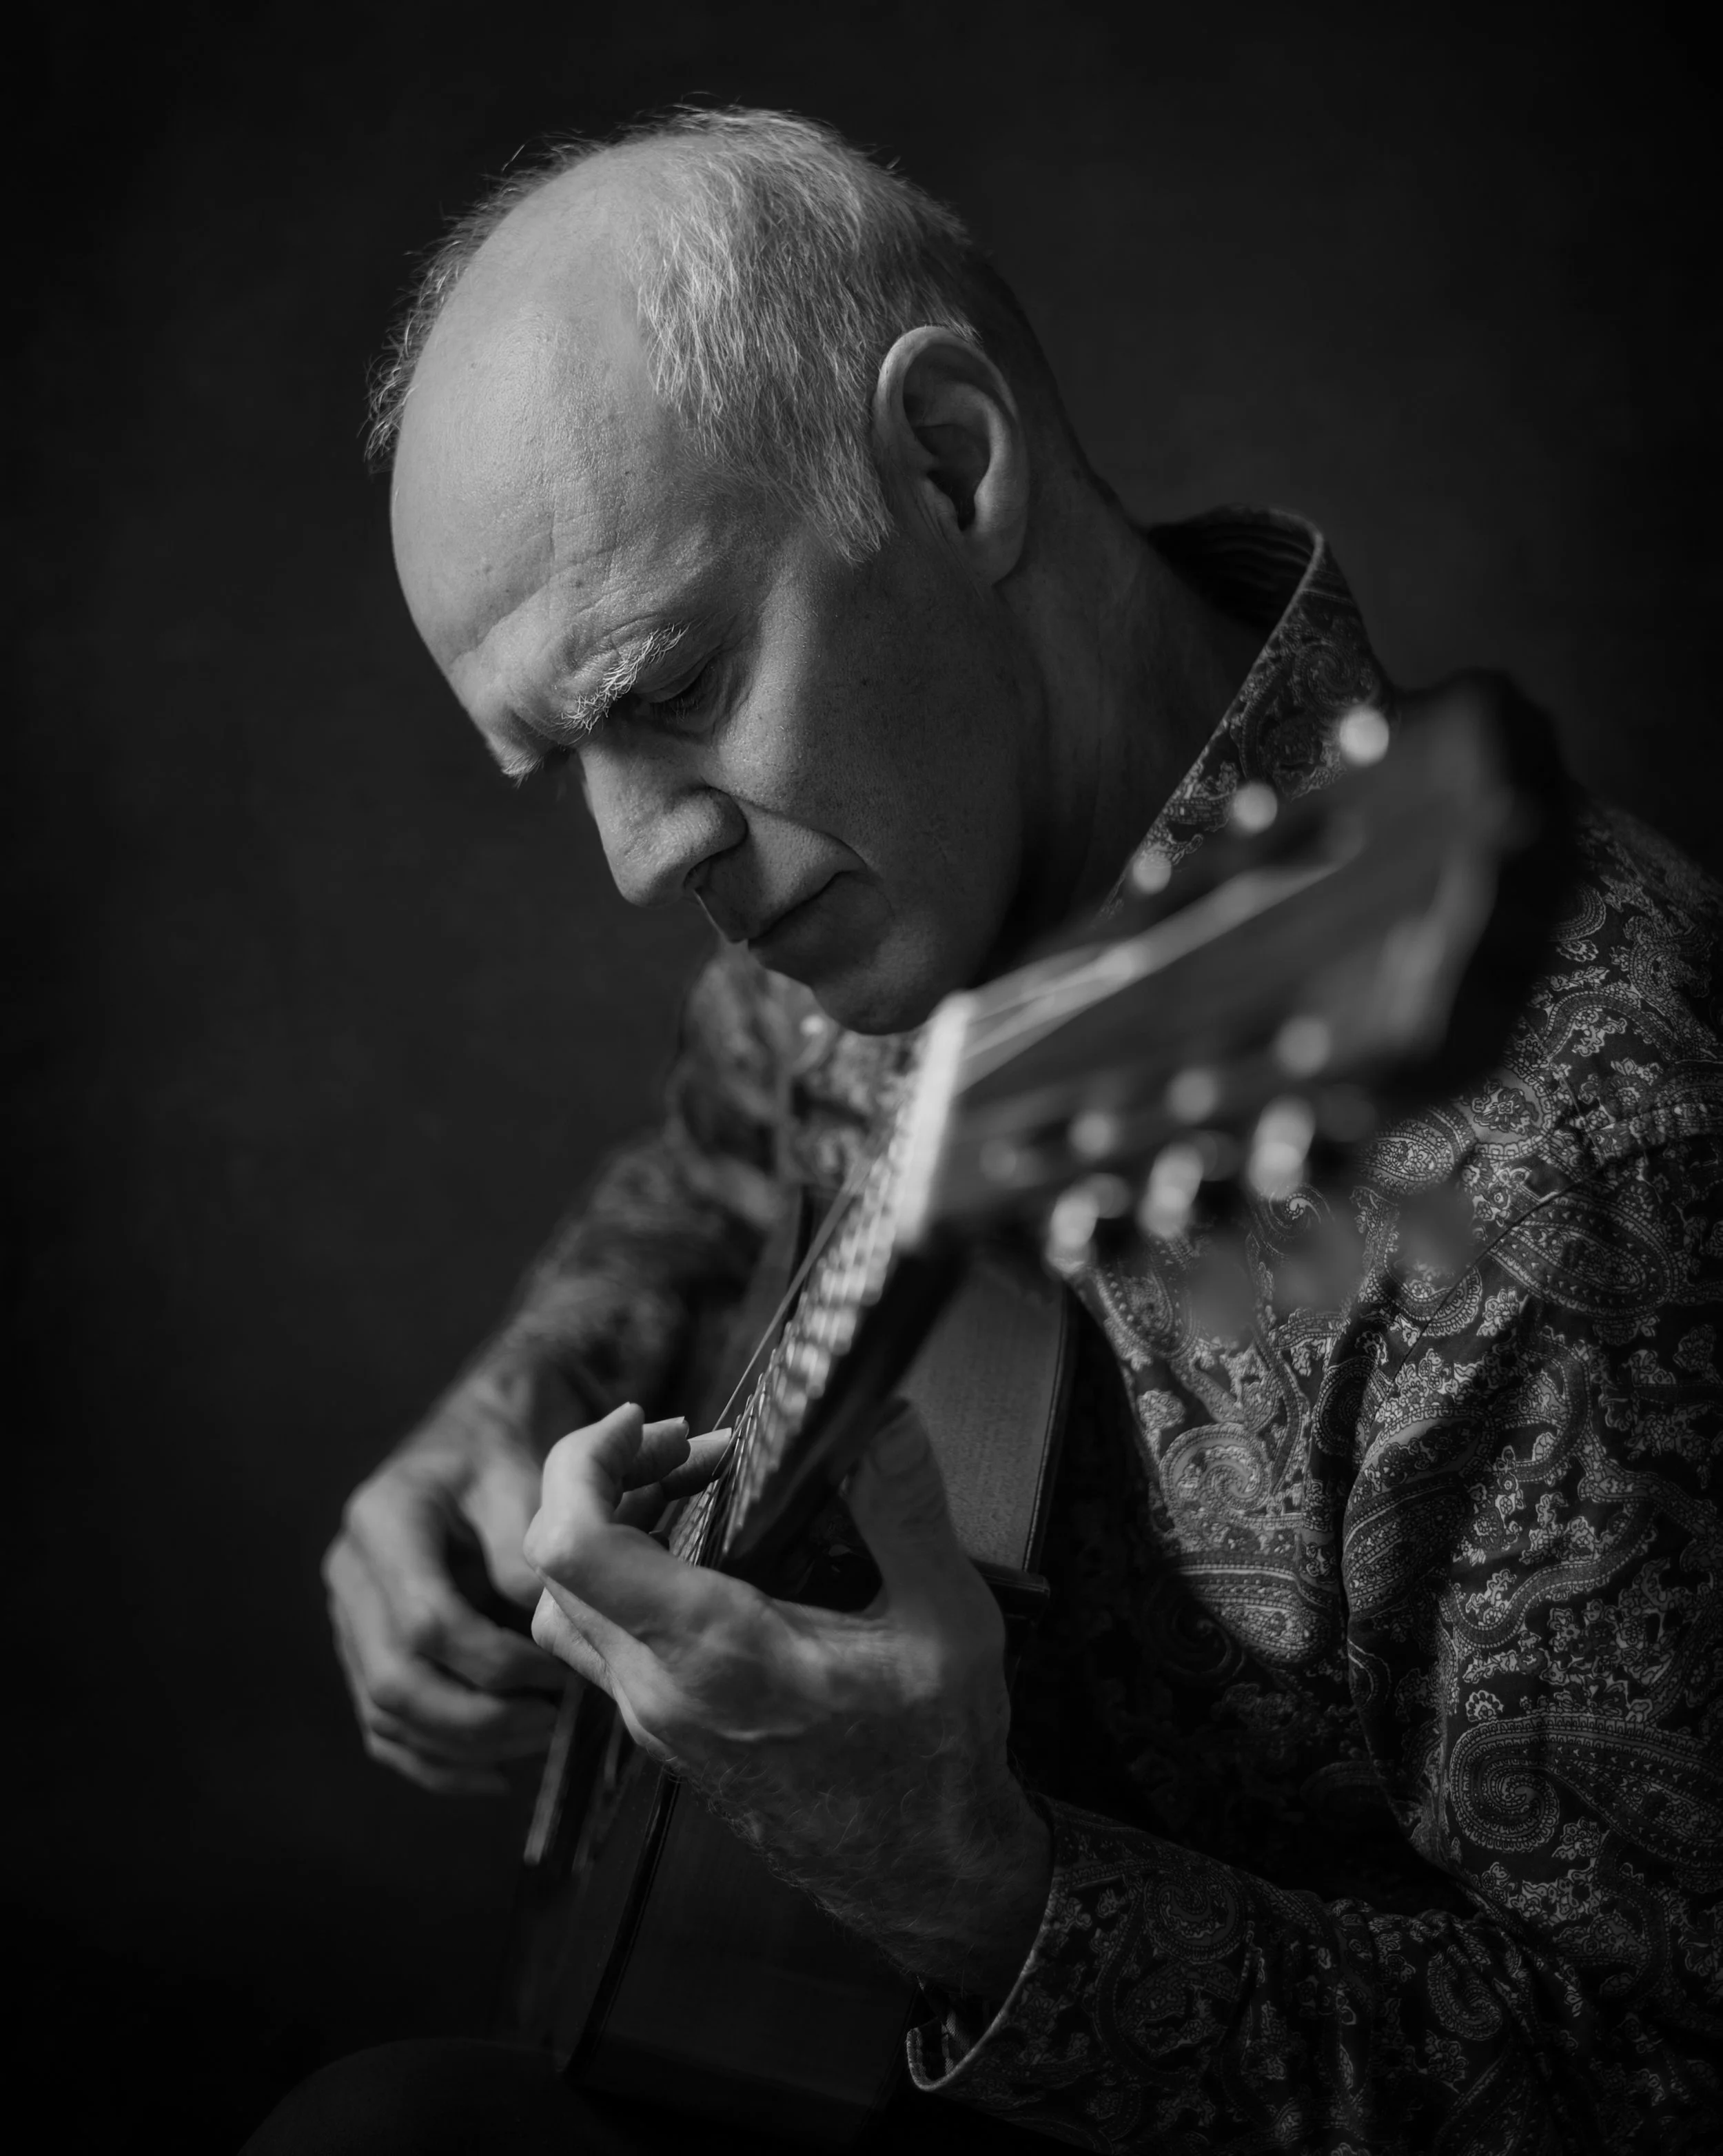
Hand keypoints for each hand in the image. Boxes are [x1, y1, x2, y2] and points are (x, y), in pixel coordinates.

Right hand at [324, 1364, 580, 1795]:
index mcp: (384, 1519)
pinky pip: (382, 1726)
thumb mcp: (528, 1472)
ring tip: (537, 1744)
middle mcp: (350, 1570)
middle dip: (479, 1719)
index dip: (497, 1664)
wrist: (480, 1428)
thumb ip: (527, 1548)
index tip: (562, 1676)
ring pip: (385, 1713)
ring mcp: (349, 1613)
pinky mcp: (364, 1646)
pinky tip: (495, 1774)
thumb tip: (539, 1627)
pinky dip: (434, 1761)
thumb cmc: (512, 1445)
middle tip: (553, 1726)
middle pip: (395, 1682)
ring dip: (462, 1746)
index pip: (428, 1624)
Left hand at [524, 1399, 1052, 1999]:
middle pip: (556, 1564)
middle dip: (605, 1475)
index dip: (582, 1463)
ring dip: (606, 1525)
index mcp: (713, 1657)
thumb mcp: (947, 1622)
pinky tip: (703, 1548)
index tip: (642, 1419)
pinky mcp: (666, 1728)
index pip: (571, 1549)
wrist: (923, 1876)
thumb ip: (904, 1507)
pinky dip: (625, 1572)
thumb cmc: (932, 1761)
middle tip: (691, 1441)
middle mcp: (659, 1690)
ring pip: (568, 1605)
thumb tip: (876, 1410)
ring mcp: (654, 1717)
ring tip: (692, 1483)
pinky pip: (603, 1638)